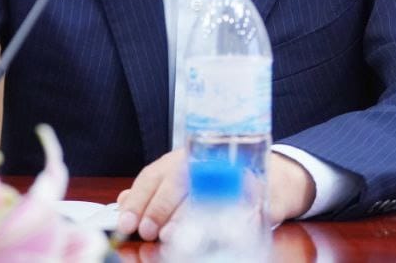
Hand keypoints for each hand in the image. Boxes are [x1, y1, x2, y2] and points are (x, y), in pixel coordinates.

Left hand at [115, 149, 316, 241]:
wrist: (273, 178)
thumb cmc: (220, 181)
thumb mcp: (184, 181)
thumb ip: (154, 192)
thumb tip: (122, 201)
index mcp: (185, 157)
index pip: (155, 175)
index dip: (139, 198)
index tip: (128, 221)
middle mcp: (208, 161)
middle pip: (178, 180)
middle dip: (160, 208)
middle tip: (148, 230)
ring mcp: (235, 174)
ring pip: (206, 193)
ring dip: (185, 217)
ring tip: (171, 236)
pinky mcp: (260, 192)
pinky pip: (240, 206)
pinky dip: (224, 220)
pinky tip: (212, 234)